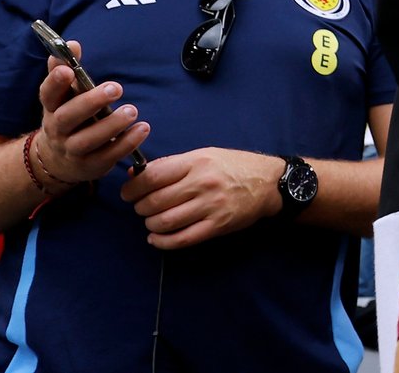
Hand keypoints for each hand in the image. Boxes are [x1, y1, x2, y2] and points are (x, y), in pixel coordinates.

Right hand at [34, 40, 148, 186]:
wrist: (58, 160)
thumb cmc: (67, 116)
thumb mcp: (64, 95)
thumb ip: (67, 69)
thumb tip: (72, 44)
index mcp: (52, 108)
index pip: (48, 94)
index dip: (56, 82)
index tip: (68, 69)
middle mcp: (58, 130)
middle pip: (68, 117)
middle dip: (90, 102)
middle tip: (116, 88)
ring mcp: (73, 150)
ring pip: (88, 140)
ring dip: (111, 125)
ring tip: (132, 110)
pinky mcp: (91, 166)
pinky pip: (108, 156)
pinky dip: (126, 143)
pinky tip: (143, 129)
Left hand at [121, 148, 283, 248]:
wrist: (269, 183)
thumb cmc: (232, 166)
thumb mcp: (203, 155)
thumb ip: (170, 165)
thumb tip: (135, 176)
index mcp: (197, 162)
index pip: (152, 177)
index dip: (133, 188)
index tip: (129, 192)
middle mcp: (203, 184)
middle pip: (154, 202)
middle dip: (140, 207)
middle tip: (141, 207)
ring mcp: (211, 207)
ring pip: (164, 222)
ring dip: (150, 224)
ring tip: (152, 220)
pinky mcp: (217, 226)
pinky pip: (181, 240)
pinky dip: (162, 242)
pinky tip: (156, 238)